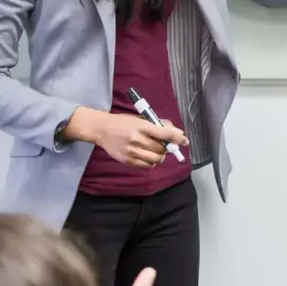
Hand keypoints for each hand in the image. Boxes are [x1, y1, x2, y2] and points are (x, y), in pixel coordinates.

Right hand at [69, 108, 185, 166]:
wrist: (102, 129)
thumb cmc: (123, 122)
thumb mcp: (140, 119)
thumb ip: (157, 125)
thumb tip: (176, 132)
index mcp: (141, 126)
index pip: (164, 133)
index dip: (176, 138)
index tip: (184, 141)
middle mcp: (137, 139)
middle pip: (161, 148)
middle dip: (166, 147)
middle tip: (164, 145)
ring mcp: (132, 151)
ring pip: (156, 159)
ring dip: (160, 156)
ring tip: (156, 151)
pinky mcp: (127, 161)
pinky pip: (146, 166)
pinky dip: (151, 162)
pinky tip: (147, 156)